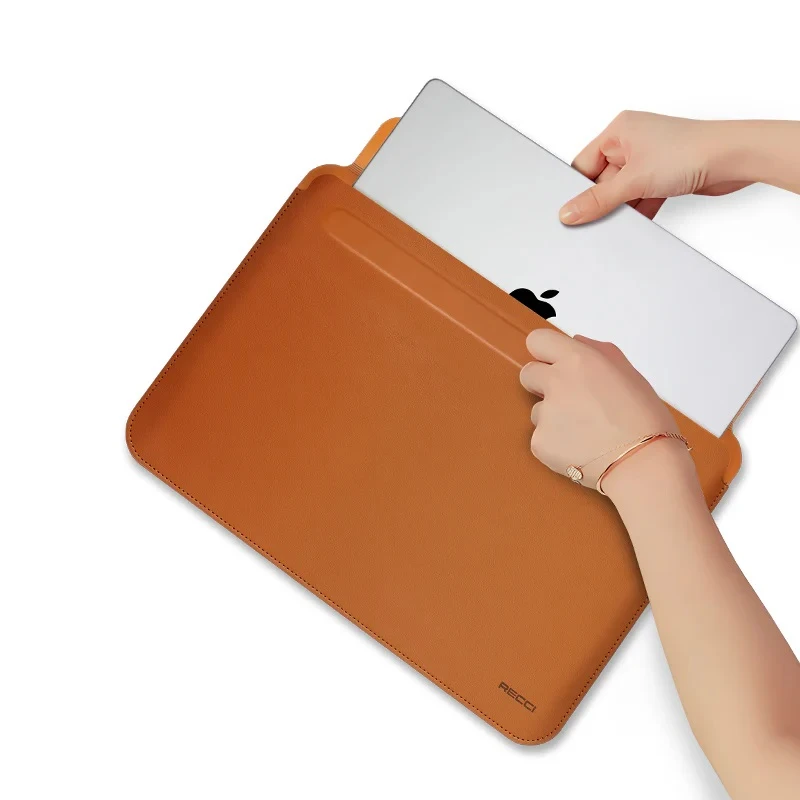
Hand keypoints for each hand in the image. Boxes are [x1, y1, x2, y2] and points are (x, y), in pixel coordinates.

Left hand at [519, 329, 682, 491]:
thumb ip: (599, 353)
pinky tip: (581, 449)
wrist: (644, 465)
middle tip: (570, 400)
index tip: (553, 363)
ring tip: (587, 432)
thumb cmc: (646, 421)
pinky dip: (556, 445)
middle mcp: (556, 382)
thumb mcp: (630, 374)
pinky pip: (541, 438)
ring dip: (554, 418)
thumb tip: (576, 342)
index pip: (538, 340)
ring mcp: (545, 414)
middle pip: (528, 373)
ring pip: (537, 410)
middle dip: (542, 384)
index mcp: (579, 360)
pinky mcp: (539, 443)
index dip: (545, 353)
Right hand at [559, 111, 751, 224]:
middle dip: (602, 202)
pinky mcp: (663, 176)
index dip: (576, 189)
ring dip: (623, 208)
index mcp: (619, 130)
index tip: (570, 211)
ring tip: (625, 216)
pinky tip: (638, 220)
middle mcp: (632, 142)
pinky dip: (638, 211)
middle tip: (597, 219)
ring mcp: (648, 160)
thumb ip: (598, 201)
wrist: (734, 159)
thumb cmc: (690, 150)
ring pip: (622, 192)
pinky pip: (639, 198)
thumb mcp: (633, 180)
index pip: (583, 164)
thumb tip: (568, 213)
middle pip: (602, 181)